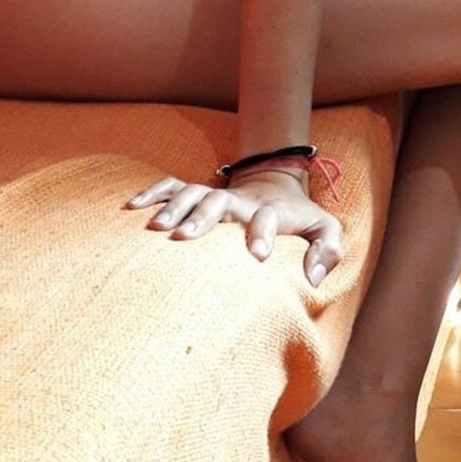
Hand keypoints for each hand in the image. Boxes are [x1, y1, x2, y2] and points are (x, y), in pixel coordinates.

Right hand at [126, 169, 342, 284]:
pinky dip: (152, 192)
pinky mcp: (199, 192)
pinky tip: (132, 207)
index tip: (257, 255)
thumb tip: (312, 278)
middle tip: (185, 238)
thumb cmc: (299, 217)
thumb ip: (328, 250)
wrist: (276, 183)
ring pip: (193, 191)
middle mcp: (241, 201)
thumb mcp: (325, 229)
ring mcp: (217, 194)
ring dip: (175, 206)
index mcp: (272, 212)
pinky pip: (172, 185)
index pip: (268, 217)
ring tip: (156, 228)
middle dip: (205, 216)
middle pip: (221, 201)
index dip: (263, 232)